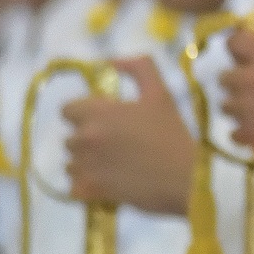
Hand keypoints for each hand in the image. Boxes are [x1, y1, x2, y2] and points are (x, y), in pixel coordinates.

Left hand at [62, 57, 197, 213]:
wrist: (186, 178)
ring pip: (71, 163)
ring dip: (86, 163)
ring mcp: (84, 167)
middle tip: (117, 144)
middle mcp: (84, 139)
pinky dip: (86, 186)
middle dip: (88, 139)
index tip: (107, 120)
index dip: (85, 113)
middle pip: (70, 137)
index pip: (67, 110)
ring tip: (114, 165)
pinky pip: (73, 187)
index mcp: (97, 113)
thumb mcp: (161, 94)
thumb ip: (139, 68)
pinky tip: (107, 183)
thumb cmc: (173, 134)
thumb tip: (113, 62)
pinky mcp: (88, 191)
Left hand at [222, 15, 253, 162]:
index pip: (233, 42)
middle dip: (239, 83)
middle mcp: (252, 79)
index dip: (240, 49)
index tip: (248, 56)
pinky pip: (234, 133)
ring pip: (226, 106)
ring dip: (241, 108)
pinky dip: (245, 133)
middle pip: (224, 78)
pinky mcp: (249, 134)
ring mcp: (248, 108)